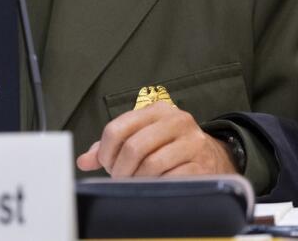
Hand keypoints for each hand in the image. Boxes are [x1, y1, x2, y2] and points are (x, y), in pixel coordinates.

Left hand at [75, 102, 237, 176]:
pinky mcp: (202, 165)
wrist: (213, 158)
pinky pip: (171, 178)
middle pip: (133, 147)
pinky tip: (154, 187)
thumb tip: (83, 161)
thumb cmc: (170, 148)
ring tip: (135, 184)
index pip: (118, 128)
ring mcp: (192, 142)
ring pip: (151, 164)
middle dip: (120, 169)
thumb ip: (112, 146)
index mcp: (157, 110)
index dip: (105, 151)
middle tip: (119, 179)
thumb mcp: (143, 138)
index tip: (106, 165)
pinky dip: (157, 186)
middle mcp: (176, 120)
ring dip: (137, 181)